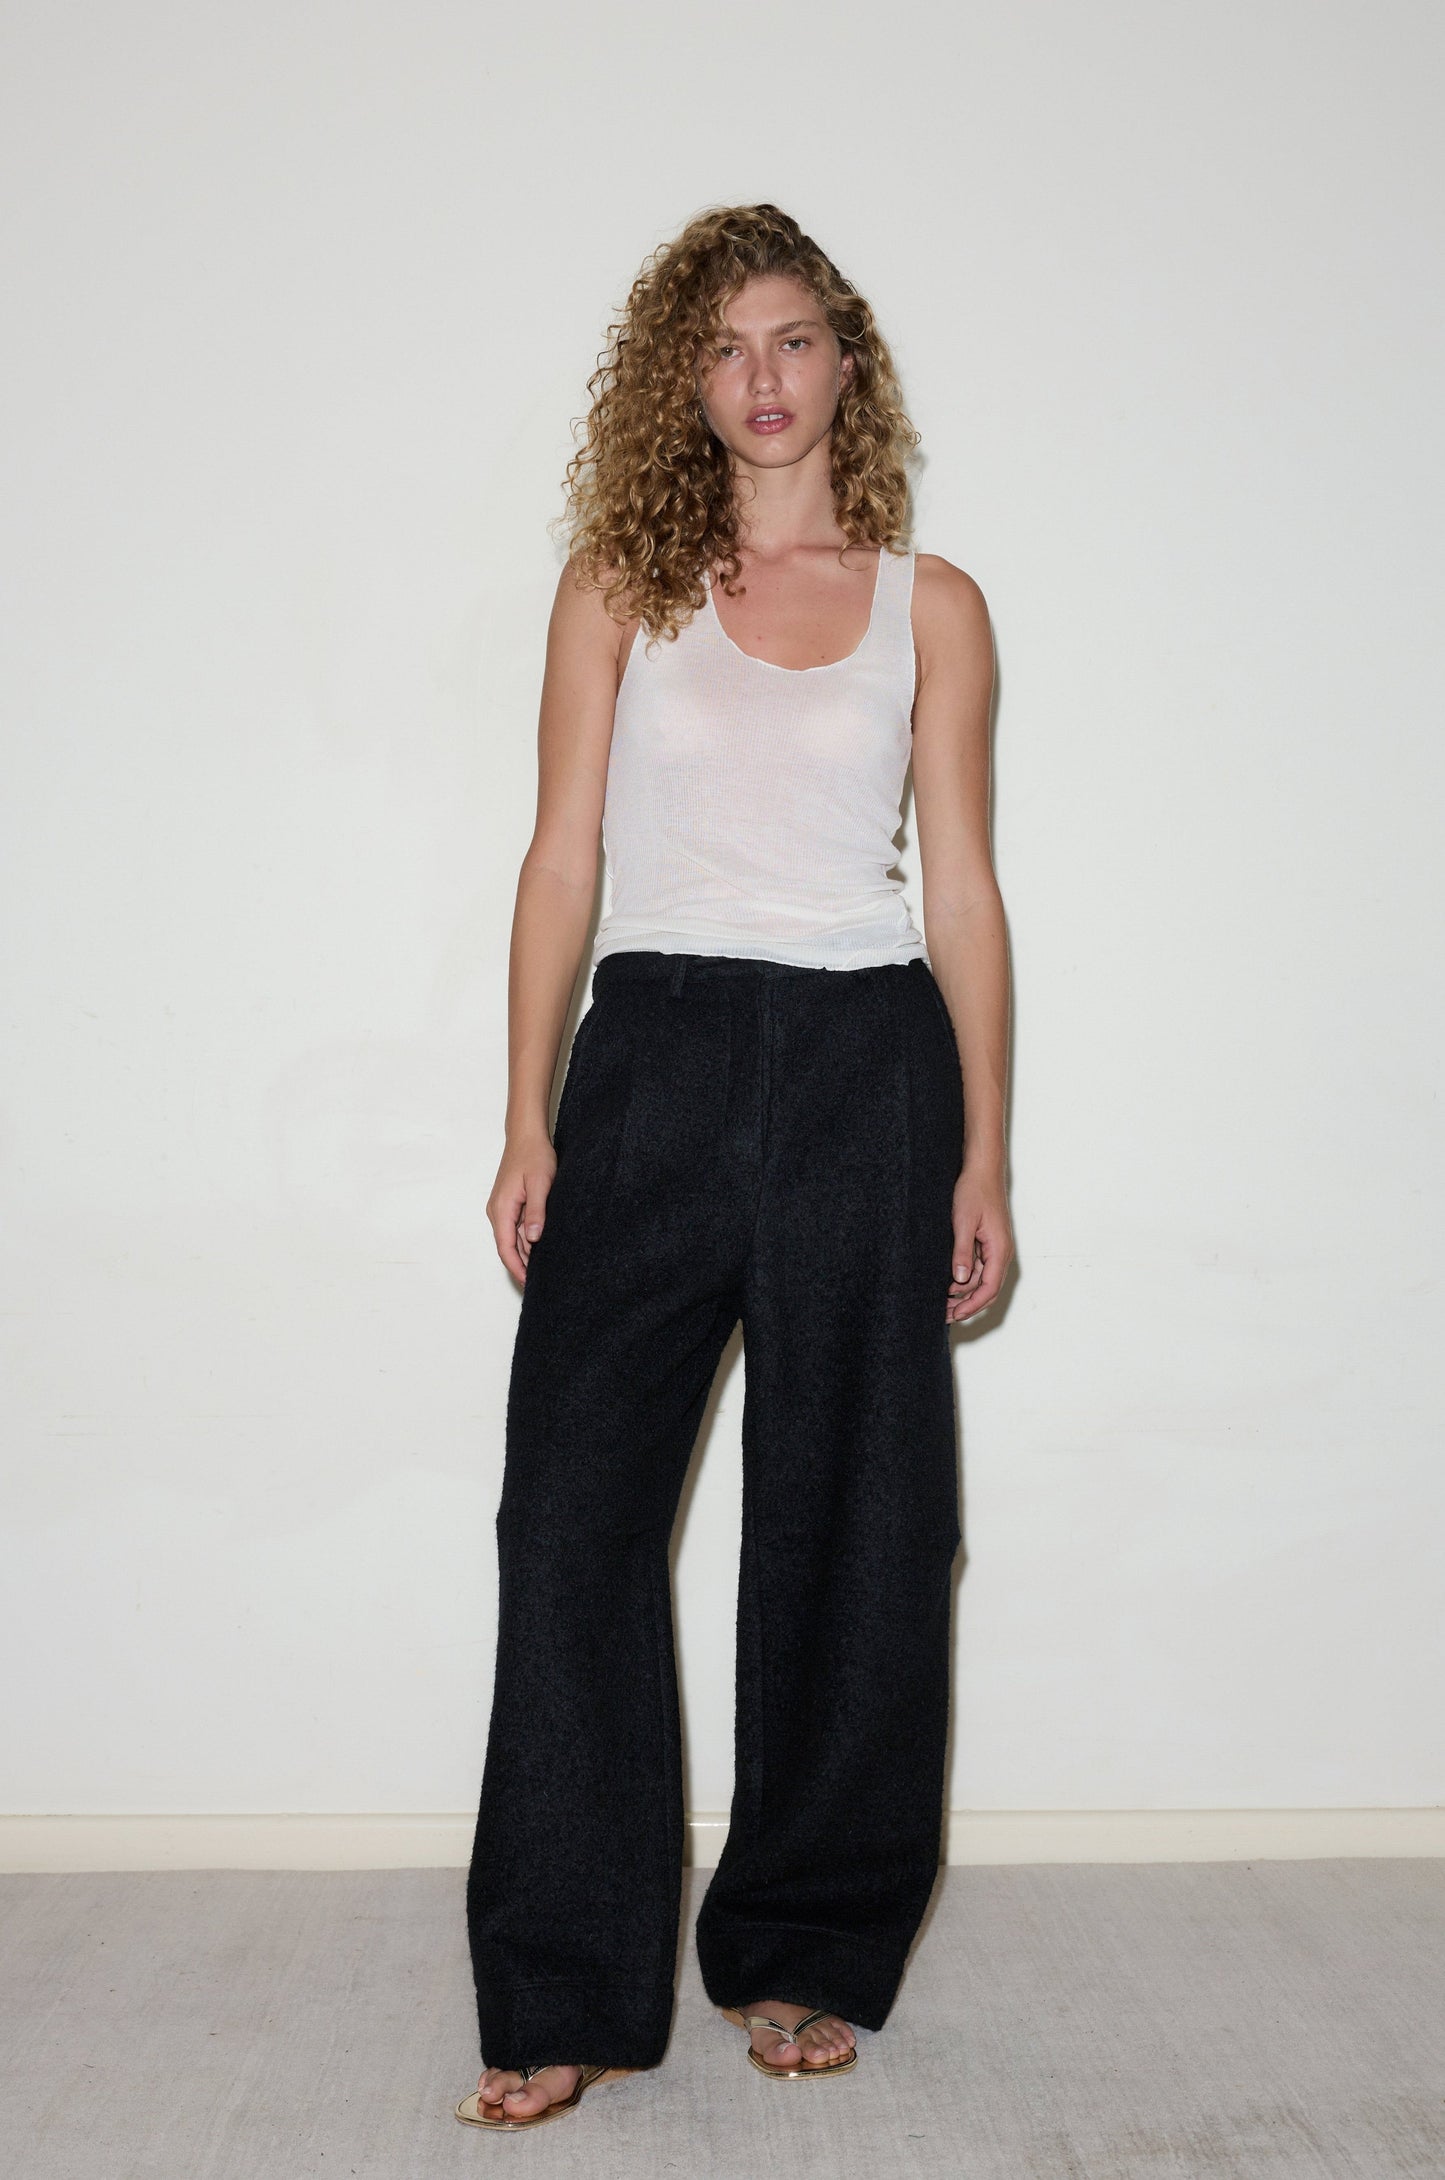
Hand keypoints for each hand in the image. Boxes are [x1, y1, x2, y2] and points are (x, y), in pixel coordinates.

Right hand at [488, 1125, 557, 1282]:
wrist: (526, 1136)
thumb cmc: (533, 1156)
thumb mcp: (541, 1184)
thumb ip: (536, 1212)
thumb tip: (533, 1239)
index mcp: (502, 1209)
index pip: (505, 1247)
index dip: (517, 1268)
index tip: (529, 1283)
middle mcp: (497, 1211)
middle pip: (507, 1246)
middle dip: (522, 1265)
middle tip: (542, 1281)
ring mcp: (502, 1208)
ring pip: (512, 1238)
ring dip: (525, 1252)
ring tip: (545, 1268)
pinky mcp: (509, 1203)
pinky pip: (515, 1227)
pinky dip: (526, 1239)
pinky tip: (540, 1246)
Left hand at [945, 1162, 1012, 1324]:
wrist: (982, 1170)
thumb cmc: (974, 1191)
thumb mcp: (963, 1222)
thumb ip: (962, 1252)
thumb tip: (961, 1280)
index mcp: (1000, 1250)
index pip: (989, 1288)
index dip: (973, 1305)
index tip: (955, 1314)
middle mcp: (1001, 1252)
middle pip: (988, 1289)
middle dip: (967, 1304)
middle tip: (944, 1314)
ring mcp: (995, 1249)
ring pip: (982, 1280)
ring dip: (964, 1293)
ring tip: (942, 1302)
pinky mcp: (987, 1243)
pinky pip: (979, 1268)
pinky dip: (965, 1279)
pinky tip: (948, 1282)